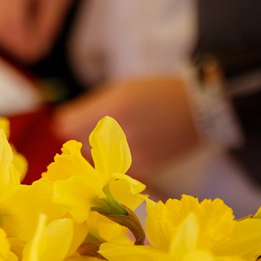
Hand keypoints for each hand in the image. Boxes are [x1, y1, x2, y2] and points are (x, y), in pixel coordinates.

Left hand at [53, 76, 199, 179]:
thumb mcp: (121, 89)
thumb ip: (90, 108)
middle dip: (84, 137)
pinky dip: (116, 164)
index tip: (75, 120)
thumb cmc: (156, 93)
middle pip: (77, 143)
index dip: (69, 122)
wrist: (198, 111)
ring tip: (121, 138)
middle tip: (103, 128)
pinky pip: (112, 170)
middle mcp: (118, 135)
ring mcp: (129, 155)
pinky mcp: (140, 171)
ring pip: (93, 159)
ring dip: (99, 152)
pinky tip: (134, 148)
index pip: (64, 125)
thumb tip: (62, 126)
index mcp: (112, 108)